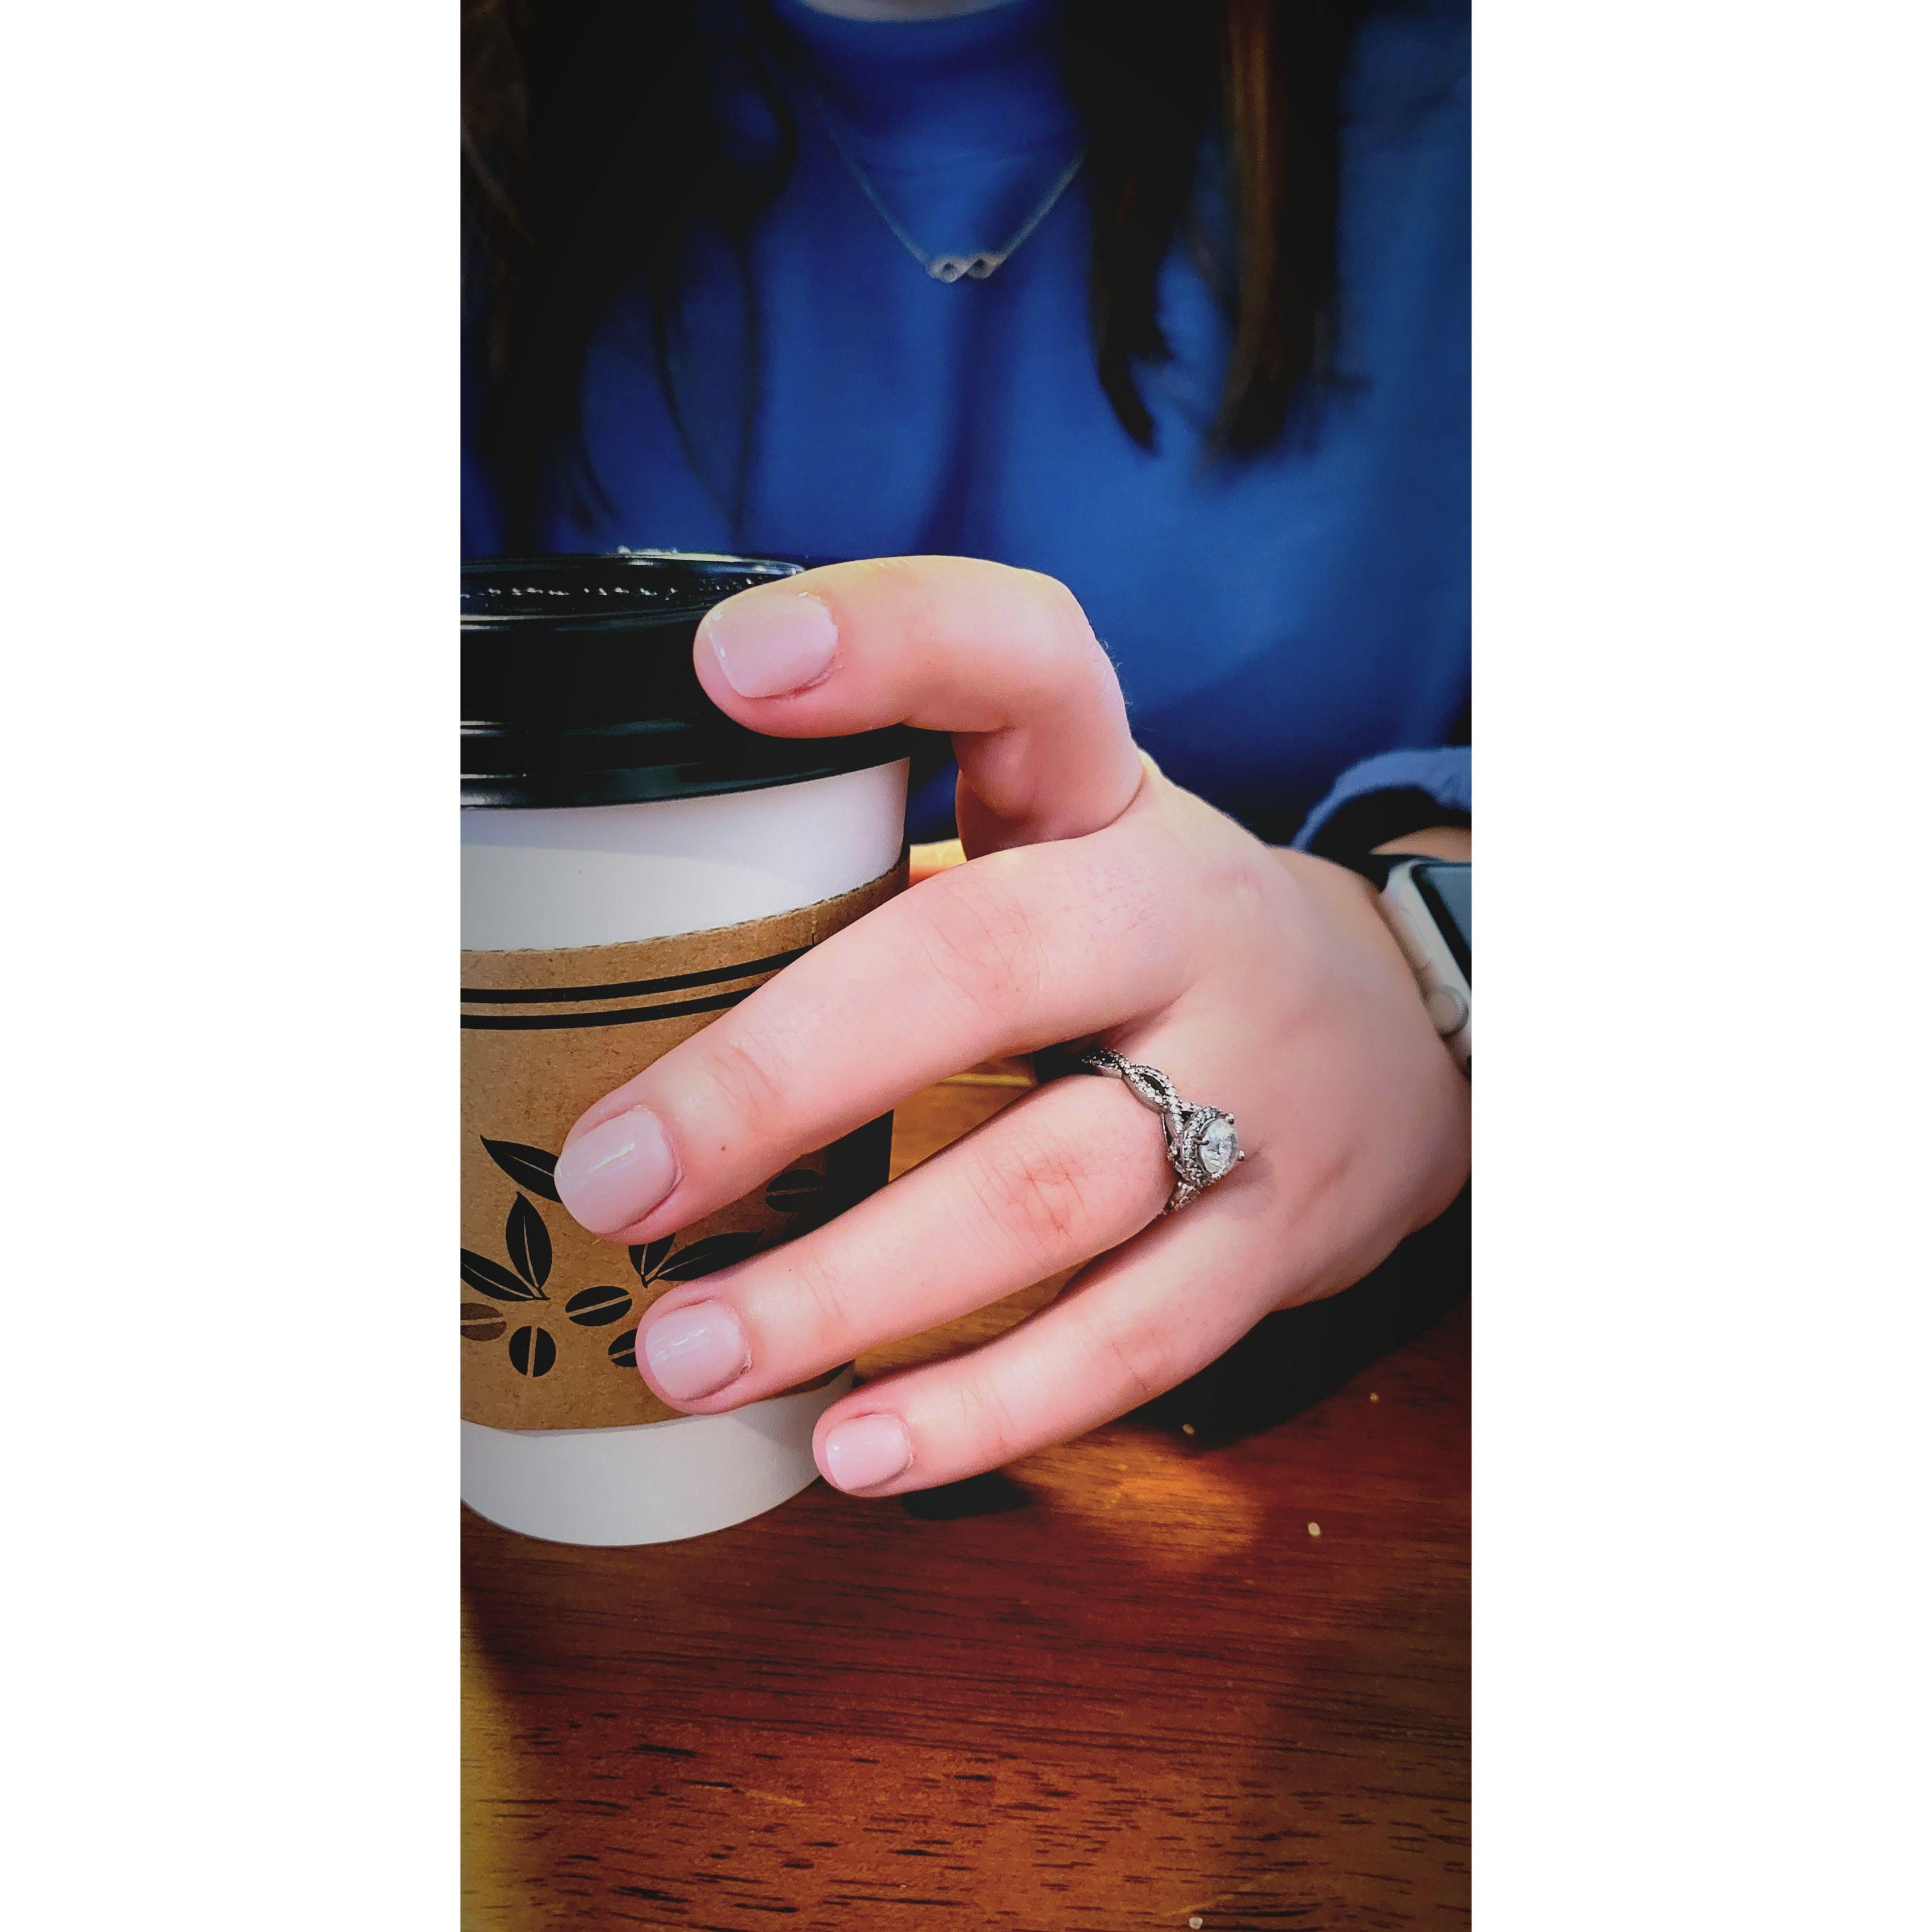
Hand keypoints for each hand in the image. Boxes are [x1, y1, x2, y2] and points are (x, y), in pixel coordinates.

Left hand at [553, 557, 1469, 1495]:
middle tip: (615, 1175)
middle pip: (989, 964)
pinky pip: (1135, 1338)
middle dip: (783, 1076)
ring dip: (854, 1284)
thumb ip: (890, 872)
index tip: (727, 665)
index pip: (1022, 665)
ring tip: (686, 1351)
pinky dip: (989, 1404)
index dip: (890, 642)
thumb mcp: (1060, 845)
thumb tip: (603, 962)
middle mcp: (1183, 920)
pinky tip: (852, 1450)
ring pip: (1052, 1184)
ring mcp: (1253, 1083)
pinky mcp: (1281, 1235)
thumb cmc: (1150, 937)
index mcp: (1105, 797)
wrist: (1401, 1034)